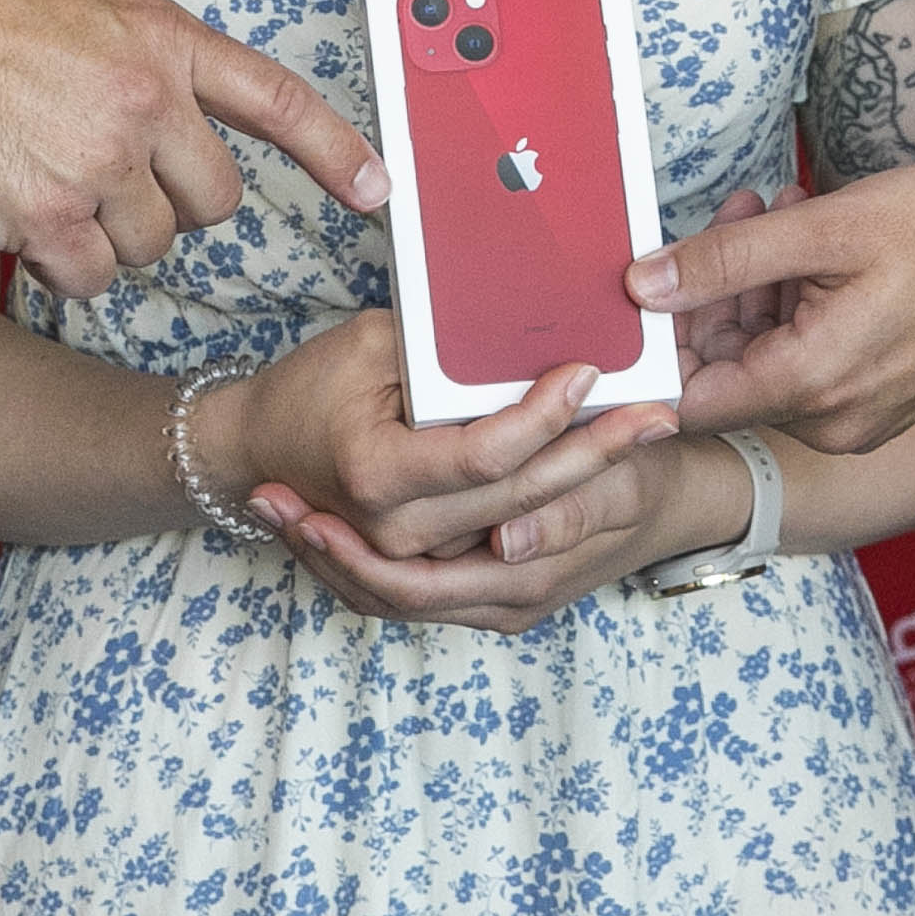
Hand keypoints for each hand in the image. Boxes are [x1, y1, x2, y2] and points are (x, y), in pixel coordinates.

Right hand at [0, 0, 390, 299]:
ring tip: (53, 178)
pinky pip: (91, 279)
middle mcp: (149, 104)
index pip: (277, 100)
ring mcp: (99, 164)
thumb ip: (158, 61)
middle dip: (174, 202)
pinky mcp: (47, 218)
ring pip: (151, 246)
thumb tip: (191, 119)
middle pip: (214, 203)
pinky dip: (65, 267)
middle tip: (114, 173)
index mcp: (168, 43)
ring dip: (112, 233)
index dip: (336, 152)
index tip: (378, 190)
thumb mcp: (99, 8)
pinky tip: (29, 221)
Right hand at [223, 308, 677, 576]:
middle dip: (596, 454)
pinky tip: (603, 475)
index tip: (587, 372)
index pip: (483, 455)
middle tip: (658, 412)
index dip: (543, 415)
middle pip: (518, 501)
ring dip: (587, 485)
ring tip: (645, 437)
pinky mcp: (427, 574)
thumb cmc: (310, 387)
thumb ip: (442, 352)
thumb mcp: (370, 344)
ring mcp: (412, 563)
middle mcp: (396, 534)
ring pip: (521, 533)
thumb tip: (526, 341)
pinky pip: (502, 552)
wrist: (257, 450)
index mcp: (377, 475)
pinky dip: (556, 513)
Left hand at [259, 431, 721, 633]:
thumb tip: (507, 543)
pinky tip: (319, 516)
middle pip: (384, 596)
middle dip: (321, 552)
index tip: (306, 505)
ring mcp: (484, 598)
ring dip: (327, 555)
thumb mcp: (621, 487)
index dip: (355, 552)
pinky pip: (402, 583)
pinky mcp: (476, 580)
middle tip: (267, 502)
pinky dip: (356, 556)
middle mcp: (494, 603)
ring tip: (273, 506)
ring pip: (385, 595)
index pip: (416, 584)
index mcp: (521, 583)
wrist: (671, 501)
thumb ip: (569, 510)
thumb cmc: (643, 477)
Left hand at [634, 160, 914, 455]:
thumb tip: (643, 286)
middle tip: (739, 213)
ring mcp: (861, 419)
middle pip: (732, 371)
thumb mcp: (826, 226)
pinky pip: (812, 364)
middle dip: (718, 290)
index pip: (691, 398)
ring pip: (771, 359)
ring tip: (781, 210)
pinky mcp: (883, 402)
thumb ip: (726, 259)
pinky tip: (814, 244)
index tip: (655, 285)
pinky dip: (799, 307)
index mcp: (812, 387)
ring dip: (760, 286)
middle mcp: (833, 423)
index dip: (660, 344)